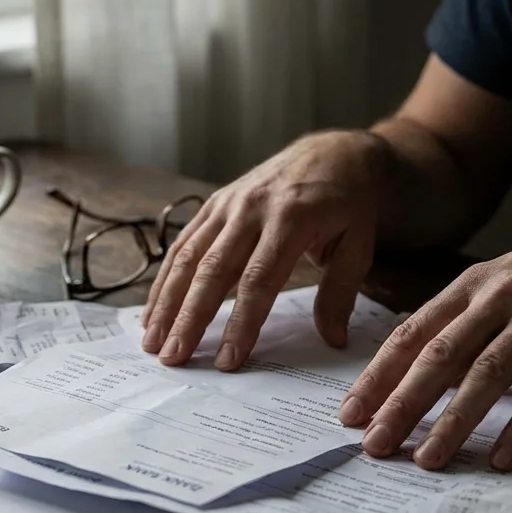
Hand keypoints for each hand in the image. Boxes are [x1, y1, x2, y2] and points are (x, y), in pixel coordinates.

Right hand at [140, 130, 385, 368]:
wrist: (331, 153)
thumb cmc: (347, 203)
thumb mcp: (359, 243)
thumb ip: (340, 290)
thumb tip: (332, 338)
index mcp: (291, 219)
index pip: (259, 279)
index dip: (242, 322)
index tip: (229, 359)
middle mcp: (251, 208)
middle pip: (212, 270)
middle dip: (190, 318)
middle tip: (174, 358)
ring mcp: (227, 204)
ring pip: (188, 257)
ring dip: (166, 301)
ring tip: (151, 342)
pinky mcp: (213, 205)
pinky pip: (182, 244)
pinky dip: (165, 279)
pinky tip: (153, 310)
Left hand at [338, 210, 511, 469]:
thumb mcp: (508, 288)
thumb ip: (467, 326)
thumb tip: (422, 379)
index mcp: (474, 285)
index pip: (413, 333)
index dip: (379, 374)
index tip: (350, 413)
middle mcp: (501, 294)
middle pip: (440, 355)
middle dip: (402, 404)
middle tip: (374, 445)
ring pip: (488, 372)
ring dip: (455, 421)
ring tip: (429, 460)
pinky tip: (504, 456)